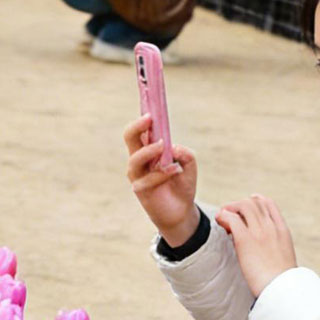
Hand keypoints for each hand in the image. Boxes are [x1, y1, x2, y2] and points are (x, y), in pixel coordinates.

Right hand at [123, 115, 198, 246]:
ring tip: (163, 146)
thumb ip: (185, 153)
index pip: (140, 129)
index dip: (142, 117)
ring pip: (135, 158)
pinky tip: (175, 171)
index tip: (150, 107)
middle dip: (137, 126)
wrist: (181, 211)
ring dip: (149, 151)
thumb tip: (174, 148)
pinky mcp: (141, 190)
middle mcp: (139, 159)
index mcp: (148, 148)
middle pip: (129, 137)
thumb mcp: (190, 165)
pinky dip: (162, 173)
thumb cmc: (181, 184)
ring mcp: (137, 174)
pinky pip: (147, 179)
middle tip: (149, 119)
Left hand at [216, 194, 296, 295]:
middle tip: (230, 218)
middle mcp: (271, 227)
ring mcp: (259, 232)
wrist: (281, 289)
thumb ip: (272, 245)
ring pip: (242, 205)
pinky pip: (231, 219)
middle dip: (238, 206)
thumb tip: (256, 244)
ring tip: (223, 220)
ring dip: (230, 209)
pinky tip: (220, 222)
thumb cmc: (280, 279)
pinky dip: (223, 217)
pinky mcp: (245, 240)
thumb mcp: (282, 256)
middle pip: (253, 202)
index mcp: (282, 230)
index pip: (268, 203)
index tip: (243, 210)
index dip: (253, 201)